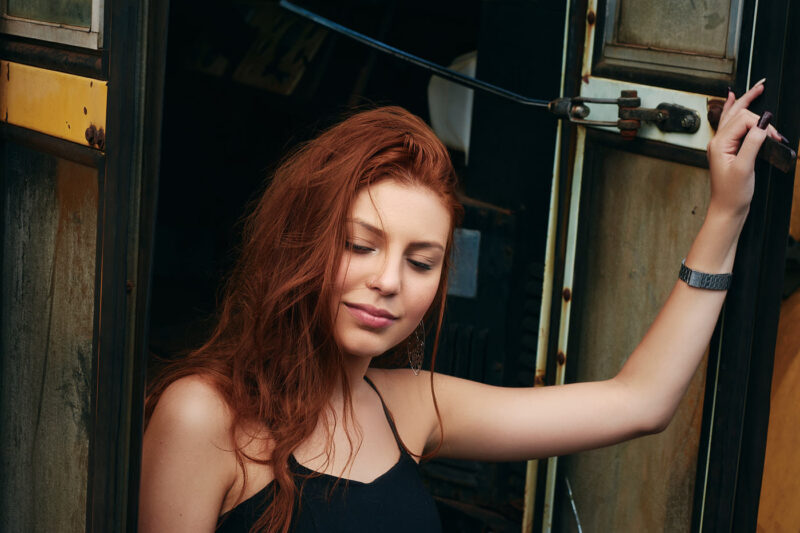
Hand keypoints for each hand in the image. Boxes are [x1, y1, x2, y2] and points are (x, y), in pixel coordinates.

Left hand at [706, 80, 781, 216]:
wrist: (726, 210)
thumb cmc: (733, 194)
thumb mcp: (745, 168)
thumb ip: (753, 143)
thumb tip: (763, 123)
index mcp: (719, 144)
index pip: (743, 120)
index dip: (762, 125)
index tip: (775, 138)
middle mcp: (718, 141)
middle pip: (736, 112)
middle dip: (753, 105)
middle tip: (764, 89)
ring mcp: (721, 145)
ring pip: (733, 116)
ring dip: (746, 103)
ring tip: (756, 89)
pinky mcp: (728, 150)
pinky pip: (730, 125)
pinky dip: (735, 111)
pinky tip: (734, 99)